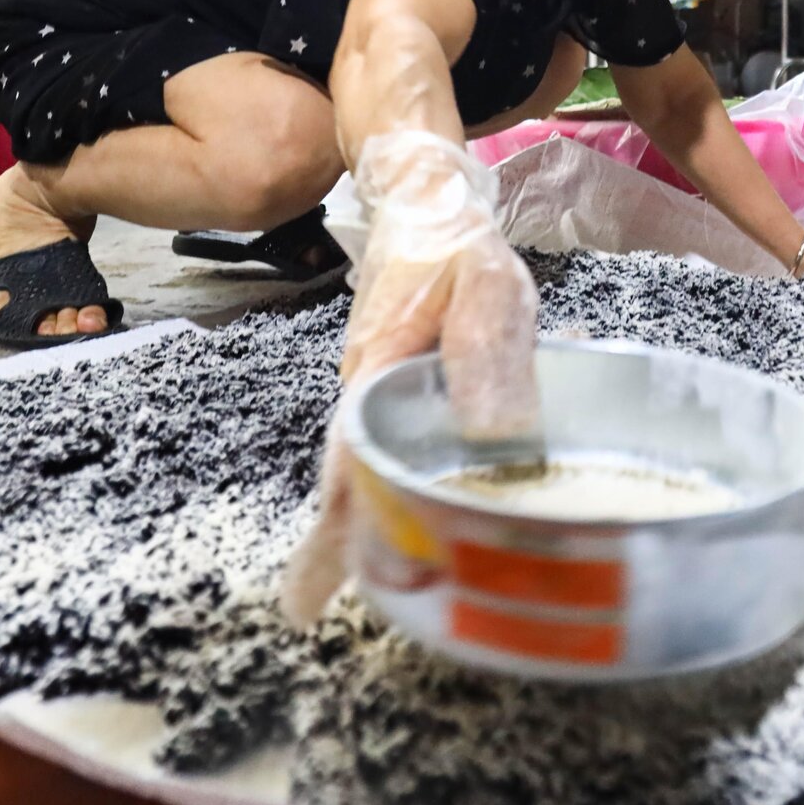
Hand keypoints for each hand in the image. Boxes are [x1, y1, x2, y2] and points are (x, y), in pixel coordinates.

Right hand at [281, 131, 539, 628]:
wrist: (423, 197)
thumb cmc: (455, 243)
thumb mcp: (486, 288)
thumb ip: (488, 354)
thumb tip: (496, 438)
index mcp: (377, 372)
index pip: (353, 465)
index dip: (341, 527)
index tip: (316, 584)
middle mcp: (364, 389)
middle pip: (345, 475)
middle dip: (336, 540)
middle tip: (307, 608)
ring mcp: (375, 388)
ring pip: (363, 463)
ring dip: (363, 516)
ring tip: (356, 580)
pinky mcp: (396, 386)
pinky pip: (387, 445)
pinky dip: (390, 484)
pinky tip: (409, 513)